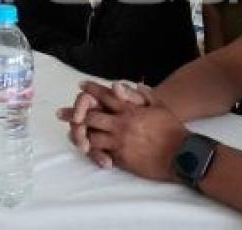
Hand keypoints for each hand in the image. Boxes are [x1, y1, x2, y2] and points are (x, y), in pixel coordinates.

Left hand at [62, 81, 188, 181]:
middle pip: (91, 115)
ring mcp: (120, 140)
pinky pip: (101, 152)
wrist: (181, 154)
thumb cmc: (172, 129)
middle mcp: (122, 123)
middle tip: (60, 112)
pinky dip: (92, 150)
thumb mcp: (159, 106)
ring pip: (92, 135)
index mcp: (130, 109)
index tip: (80, 86)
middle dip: (74, 112)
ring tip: (68, 132)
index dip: (91, 90)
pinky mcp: (121, 157)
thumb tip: (129, 84)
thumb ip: (143, 94)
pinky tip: (84, 149)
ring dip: (79, 133)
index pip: (106, 95)